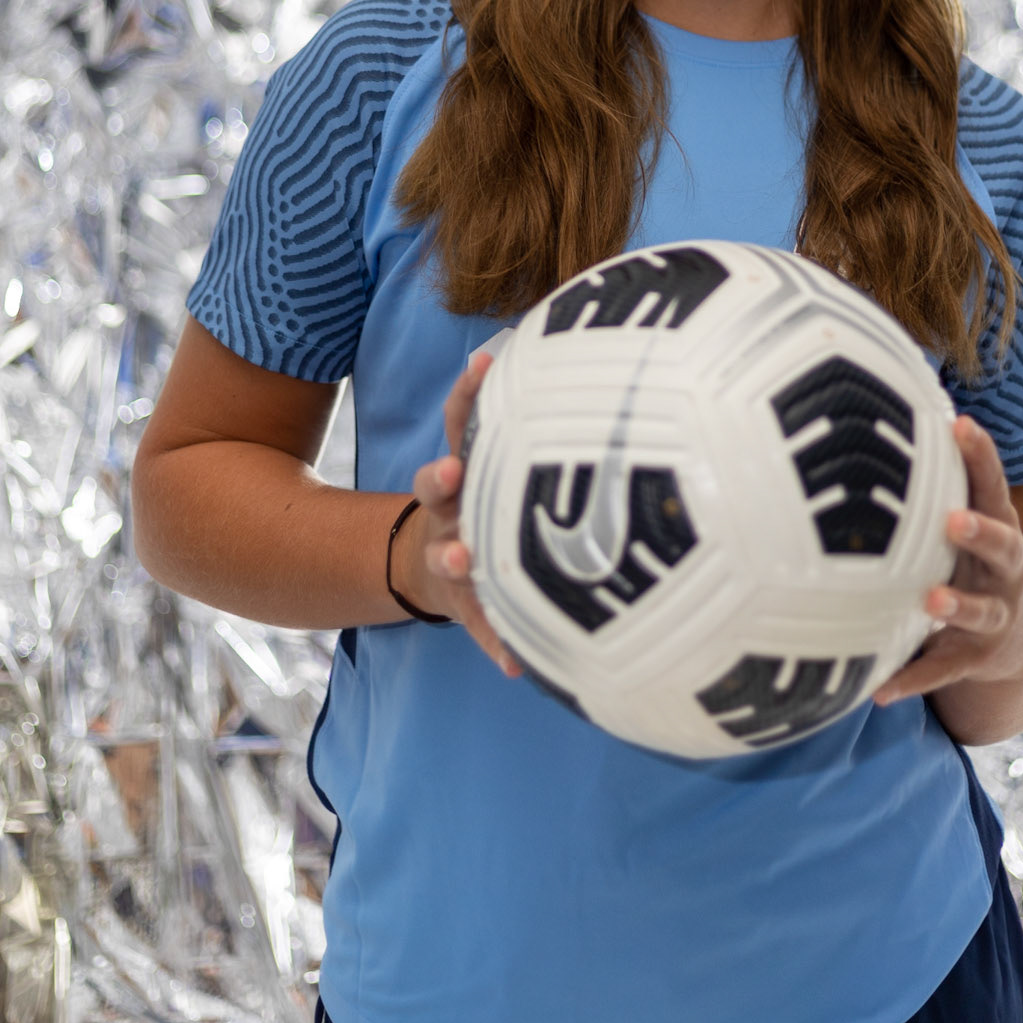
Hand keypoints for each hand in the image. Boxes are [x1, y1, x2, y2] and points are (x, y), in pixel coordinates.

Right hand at [396, 353, 520, 678]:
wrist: (434, 564)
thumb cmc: (486, 500)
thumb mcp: (495, 460)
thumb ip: (531, 422)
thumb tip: (588, 358)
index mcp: (464, 467)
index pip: (461, 421)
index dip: (468, 393)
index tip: (484, 365)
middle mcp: (450, 508)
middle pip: (435, 485)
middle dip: (440, 476)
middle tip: (450, 470)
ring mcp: (448, 555)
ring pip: (444, 554)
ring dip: (452, 557)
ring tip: (458, 560)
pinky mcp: (462, 603)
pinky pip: (480, 625)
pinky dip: (496, 643)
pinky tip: (514, 664)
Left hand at [873, 417, 1022, 708]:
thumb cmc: (978, 560)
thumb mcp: (973, 521)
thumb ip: (940, 479)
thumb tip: (886, 402)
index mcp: (999, 533)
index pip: (994, 488)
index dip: (982, 456)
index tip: (961, 425)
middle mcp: (1002, 574)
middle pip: (1002, 548)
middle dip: (980, 532)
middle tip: (953, 519)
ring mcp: (992, 618)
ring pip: (977, 613)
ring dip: (954, 606)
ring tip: (928, 601)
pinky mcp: (972, 658)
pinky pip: (939, 670)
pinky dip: (909, 679)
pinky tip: (876, 691)